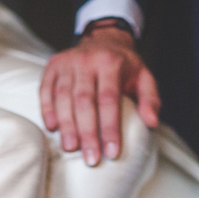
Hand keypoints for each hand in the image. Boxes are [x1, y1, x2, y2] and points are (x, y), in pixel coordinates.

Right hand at [40, 26, 160, 165]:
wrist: (103, 39)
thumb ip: (150, 99)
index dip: (110, 128)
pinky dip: (47, 110)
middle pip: (84, 101)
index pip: (109, 100)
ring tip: (71, 148)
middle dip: (87, 133)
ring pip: (63, 97)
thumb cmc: (124, 67)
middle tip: (91, 159)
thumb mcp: (144, 78)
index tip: (112, 153)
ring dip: (66, 125)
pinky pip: (46, 90)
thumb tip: (152, 122)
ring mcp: (67, 62)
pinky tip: (52, 128)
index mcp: (111, 62)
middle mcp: (87, 60)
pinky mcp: (53, 65)